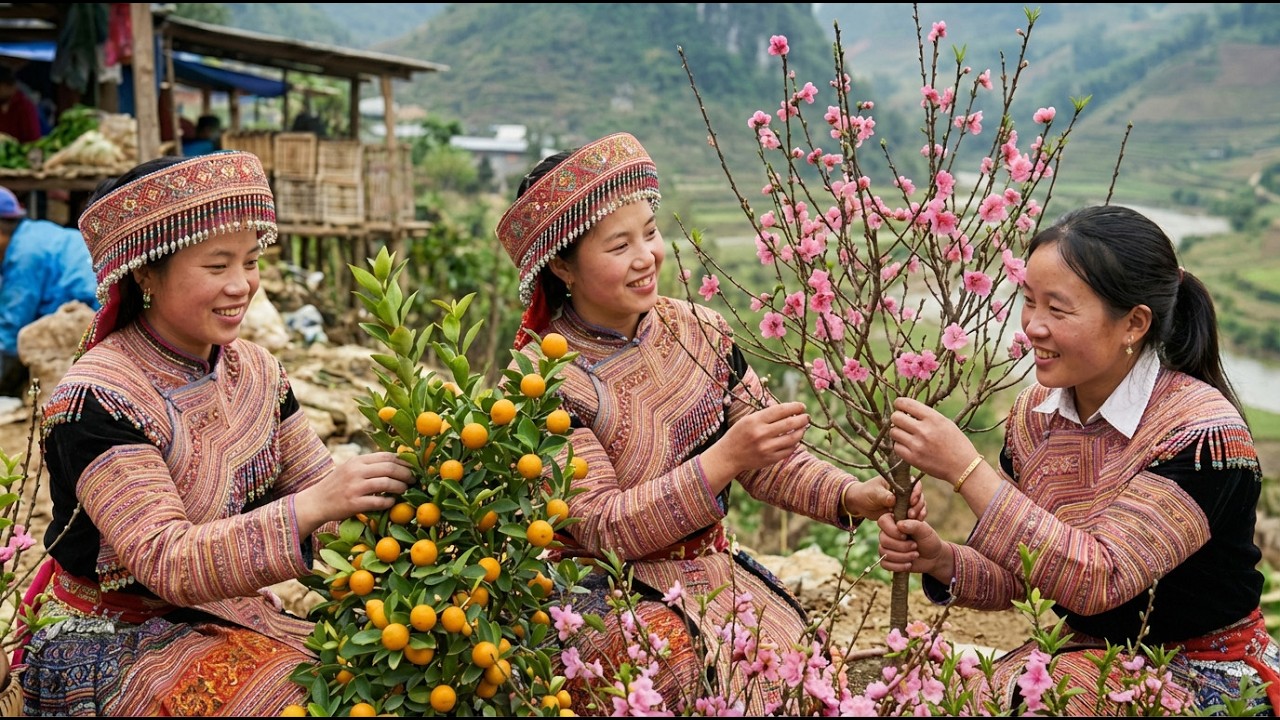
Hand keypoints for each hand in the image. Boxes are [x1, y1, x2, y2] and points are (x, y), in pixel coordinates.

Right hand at [294, 451, 413, 535]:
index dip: (403, 461)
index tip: (413, 467)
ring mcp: (354, 487)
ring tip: (405, 490)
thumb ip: (369, 465)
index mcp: (357, 461)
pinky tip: (392, 502)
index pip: (386, 456)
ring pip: (386, 483)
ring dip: (400, 487)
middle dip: (406, 474)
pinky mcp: (353, 503)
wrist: (316, 502)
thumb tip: (397, 462)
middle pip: (390, 468)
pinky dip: (389, 502)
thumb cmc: (337, 485)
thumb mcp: (350, 468)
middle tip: (413, 479)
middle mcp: (356, 471)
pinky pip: (378, 501)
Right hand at [704, 401, 808, 477]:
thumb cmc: (739, 434)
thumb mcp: (748, 420)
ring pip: (792, 438)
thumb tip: (788, 410)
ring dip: (801, 431)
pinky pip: (788, 450)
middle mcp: (761, 433)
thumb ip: (766, 415)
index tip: (802, 406)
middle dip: (802, 419)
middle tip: (807, 417)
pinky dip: (795, 444)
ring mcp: (766, 448)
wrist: (728, 456)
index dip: (794, 407)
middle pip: (790, 423)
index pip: (780, 410)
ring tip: (803, 428)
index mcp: (755, 420)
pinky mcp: (770, 459)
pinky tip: (795, 440)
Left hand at [843, 475, 926, 520]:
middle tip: (911, 514)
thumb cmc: (866, 493)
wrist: (860, 503)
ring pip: (919, 505)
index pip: (914, 483)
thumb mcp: (873, 493)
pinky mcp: (904, 511)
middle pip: (919, 495)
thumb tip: (893, 499)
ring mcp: (905, 501)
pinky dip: (916, 518)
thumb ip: (883, 496)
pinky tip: (915, 523)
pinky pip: (914, 514)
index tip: (912, 501)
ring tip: (912, 518)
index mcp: (899, 481)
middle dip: (918, 505)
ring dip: (918, 512)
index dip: (916, 491)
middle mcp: (905, 490)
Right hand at [877, 515, 949, 575]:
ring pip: (884, 553)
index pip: (882, 521)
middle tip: (915, 546)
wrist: (933, 557)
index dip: (892, 530)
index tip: (906, 536)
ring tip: (915, 555)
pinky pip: (884, 564)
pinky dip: (898, 566)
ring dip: (902, 556)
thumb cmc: (928, 540)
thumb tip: (899, 525)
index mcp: (894, 521)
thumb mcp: (925, 530)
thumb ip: (913, 525)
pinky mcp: (887, 560)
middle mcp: (887, 533)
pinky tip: (909, 564)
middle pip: (883, 540)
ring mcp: (886, 547)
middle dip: (901, 546)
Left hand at [889, 397, 978, 484]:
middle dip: (897, 418)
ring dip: (898, 432)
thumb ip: (927, 416)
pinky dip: (900, 445)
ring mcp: (917, 445)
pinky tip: (908, 446)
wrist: (964, 467)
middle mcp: (924, 430)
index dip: (899, 403)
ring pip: (894, 432)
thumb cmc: (956, 444)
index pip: (907, 404)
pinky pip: (896, 447)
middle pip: (896, 417)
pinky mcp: (913, 459)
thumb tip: (906, 410)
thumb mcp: (946, 423)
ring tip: (906, 434)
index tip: (899, 405)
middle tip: (901, 422)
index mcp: (934, 418)